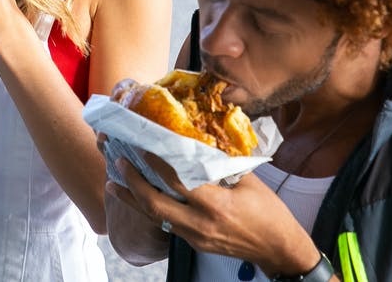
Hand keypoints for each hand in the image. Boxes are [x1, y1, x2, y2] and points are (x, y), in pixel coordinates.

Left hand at [106, 153, 321, 276]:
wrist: (278, 249)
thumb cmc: (269, 213)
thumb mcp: (249, 182)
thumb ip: (223, 165)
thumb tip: (201, 141)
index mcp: (217, 206)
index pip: (178, 182)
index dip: (157, 165)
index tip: (142, 147)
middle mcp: (201, 224)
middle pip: (156, 205)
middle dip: (133, 183)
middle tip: (119, 162)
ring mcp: (195, 237)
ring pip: (155, 218)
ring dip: (133, 199)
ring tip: (114, 182)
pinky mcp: (194, 243)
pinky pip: (166, 224)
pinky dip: (149, 210)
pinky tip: (138, 198)